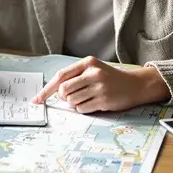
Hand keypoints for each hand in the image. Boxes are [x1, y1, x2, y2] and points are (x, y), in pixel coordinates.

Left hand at [31, 56, 170, 112]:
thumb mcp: (93, 70)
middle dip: (64, 98)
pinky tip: (93, 104)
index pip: (61, 76)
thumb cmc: (110, 79)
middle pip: (64, 90)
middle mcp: (93, 73)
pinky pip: (82, 109)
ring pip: (72, 101)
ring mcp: (99, 87)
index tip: (37, 99)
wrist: (135, 85)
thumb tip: (54, 92)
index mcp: (88, 63)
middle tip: (72, 97)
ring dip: (74, 104)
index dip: (47, 89)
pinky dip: (83, 109)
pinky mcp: (104, 100)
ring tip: (86, 98)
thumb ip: (75, 77)